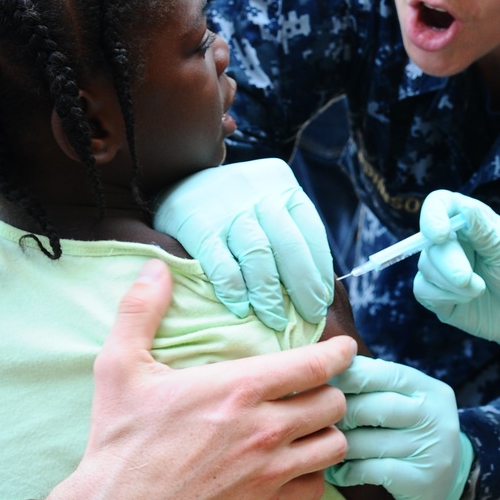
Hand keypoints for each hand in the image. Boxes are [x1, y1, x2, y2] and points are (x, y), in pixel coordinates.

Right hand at [7, 261, 355, 499]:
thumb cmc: (120, 438)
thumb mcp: (119, 366)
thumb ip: (140, 311)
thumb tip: (155, 268)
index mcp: (238, 388)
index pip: (314, 364)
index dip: (338, 353)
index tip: (344, 348)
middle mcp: (264, 428)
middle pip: (333, 403)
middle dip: (330, 392)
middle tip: (315, 389)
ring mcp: (268, 470)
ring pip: (334, 446)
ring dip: (327, 432)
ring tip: (311, 425)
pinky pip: (317, 487)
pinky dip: (314, 474)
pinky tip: (297, 464)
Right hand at [154, 159, 333, 328]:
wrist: (177, 178)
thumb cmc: (235, 204)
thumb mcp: (267, 201)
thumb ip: (289, 232)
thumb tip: (316, 289)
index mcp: (283, 186)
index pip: (311, 233)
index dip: (320, 272)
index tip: (322, 301)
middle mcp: (259, 194)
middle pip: (290, 247)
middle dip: (303, 288)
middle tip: (309, 318)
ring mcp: (228, 209)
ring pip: (259, 257)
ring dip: (270, 295)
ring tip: (276, 321)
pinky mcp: (198, 226)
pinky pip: (222, 265)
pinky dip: (234, 291)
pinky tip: (241, 309)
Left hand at [326, 356, 473, 499]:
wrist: (453, 478)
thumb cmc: (412, 431)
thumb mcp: (407, 402)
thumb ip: (376, 386)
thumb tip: (326, 371)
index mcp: (428, 389)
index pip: (385, 374)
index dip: (349, 376)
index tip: (322, 382)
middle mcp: (434, 415)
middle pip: (375, 407)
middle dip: (340, 414)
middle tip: (315, 420)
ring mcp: (430, 449)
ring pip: (369, 442)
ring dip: (339, 444)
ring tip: (319, 445)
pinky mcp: (421, 480)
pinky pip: (373, 471)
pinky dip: (347, 471)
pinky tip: (336, 471)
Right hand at [414, 190, 499, 363]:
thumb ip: (482, 228)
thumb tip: (462, 208)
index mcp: (467, 222)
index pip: (439, 205)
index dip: (432, 216)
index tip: (440, 235)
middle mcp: (451, 242)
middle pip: (430, 243)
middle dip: (449, 264)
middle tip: (471, 281)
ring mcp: (441, 269)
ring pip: (425, 269)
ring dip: (453, 285)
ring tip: (480, 290)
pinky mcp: (437, 295)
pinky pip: (422, 291)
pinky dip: (444, 297)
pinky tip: (466, 301)